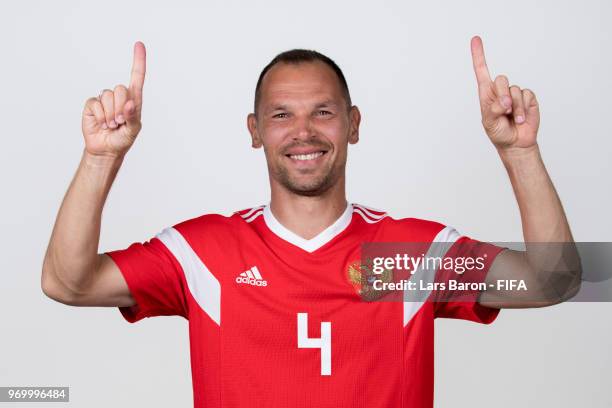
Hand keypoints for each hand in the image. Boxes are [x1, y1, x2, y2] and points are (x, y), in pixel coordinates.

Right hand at [82, 42, 145, 157]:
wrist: (106, 149)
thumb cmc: (123, 139)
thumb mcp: (133, 130)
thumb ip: (133, 117)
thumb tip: (129, 104)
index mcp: (133, 100)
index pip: (137, 77)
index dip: (138, 61)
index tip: (139, 44)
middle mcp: (119, 97)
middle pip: (121, 89)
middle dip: (121, 108)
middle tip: (120, 122)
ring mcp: (104, 100)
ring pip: (108, 96)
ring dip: (111, 114)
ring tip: (112, 125)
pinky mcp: (92, 104)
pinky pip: (96, 103)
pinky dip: (101, 116)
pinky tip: (102, 124)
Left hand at [470, 36, 539, 149]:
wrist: (516, 143)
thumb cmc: (499, 133)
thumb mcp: (490, 123)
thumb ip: (493, 110)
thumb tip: (504, 101)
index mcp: (487, 94)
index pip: (482, 71)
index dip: (479, 55)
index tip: (476, 39)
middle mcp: (500, 91)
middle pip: (501, 79)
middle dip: (503, 95)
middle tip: (504, 110)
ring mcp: (514, 94)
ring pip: (515, 90)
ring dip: (514, 107)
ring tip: (512, 119)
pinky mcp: (528, 98)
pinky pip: (526, 95)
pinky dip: (523, 108)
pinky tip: (521, 118)